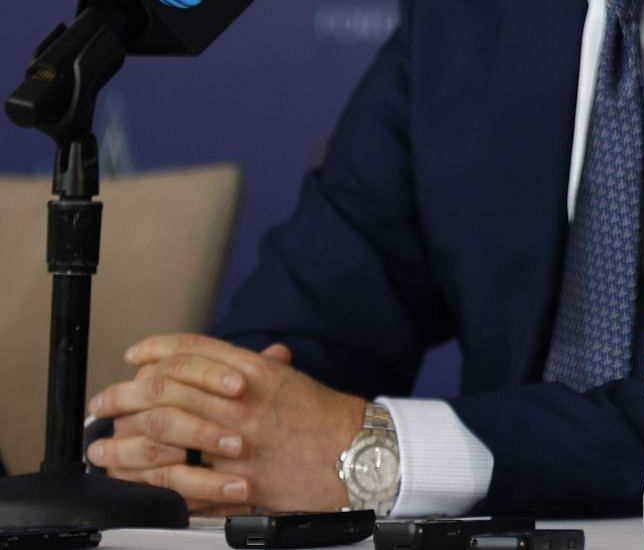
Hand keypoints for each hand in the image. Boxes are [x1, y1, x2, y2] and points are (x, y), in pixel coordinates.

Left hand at [87, 335, 364, 512]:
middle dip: (124, 394)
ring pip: (163, 431)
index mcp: (255, 371)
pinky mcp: (236, 479)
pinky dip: (148, 477)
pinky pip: (181, 476)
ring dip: (124, 439)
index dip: (155, 349)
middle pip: (166, 387)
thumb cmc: (326, 420)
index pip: (192, 350)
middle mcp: (242, 400)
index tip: (133, 357)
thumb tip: (222, 362)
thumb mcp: (288, 381)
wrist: (357, 453)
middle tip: (104, 401)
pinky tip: (132, 477)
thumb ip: (255, 368)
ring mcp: (237, 439)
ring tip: (102, 445)